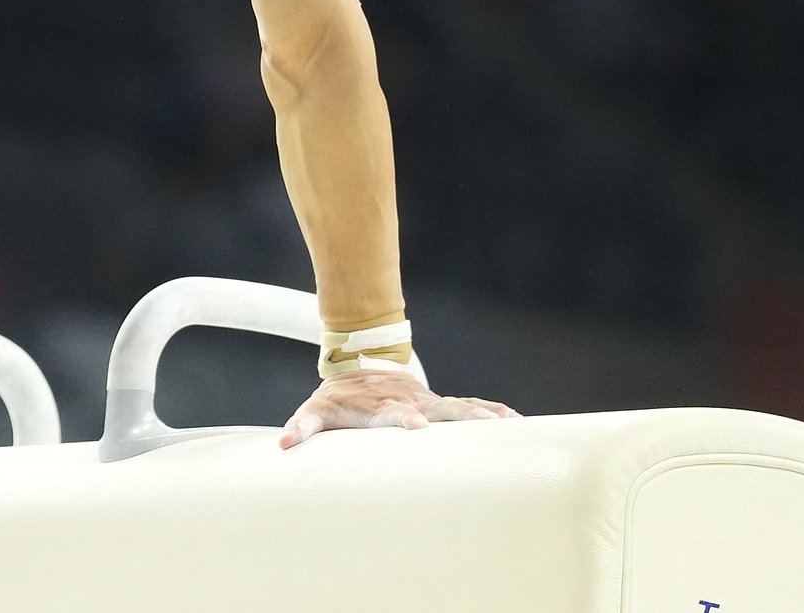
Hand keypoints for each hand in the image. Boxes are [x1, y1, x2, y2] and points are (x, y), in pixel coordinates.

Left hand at [279, 369, 521, 447]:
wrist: (359, 362)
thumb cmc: (338, 397)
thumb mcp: (317, 408)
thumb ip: (303, 424)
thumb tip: (285, 441)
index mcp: (381, 407)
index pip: (394, 414)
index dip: (405, 420)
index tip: (419, 427)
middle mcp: (410, 404)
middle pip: (439, 409)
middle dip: (462, 417)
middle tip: (487, 427)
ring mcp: (428, 403)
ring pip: (461, 407)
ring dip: (485, 415)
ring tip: (513, 425)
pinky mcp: (439, 405)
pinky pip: (471, 407)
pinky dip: (494, 413)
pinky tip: (518, 422)